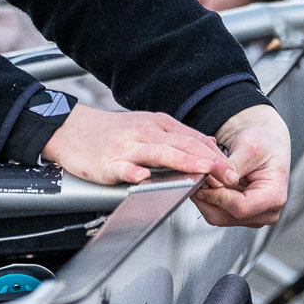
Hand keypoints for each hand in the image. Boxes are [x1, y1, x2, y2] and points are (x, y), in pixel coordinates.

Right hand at [43, 103, 239, 186]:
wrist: (69, 129)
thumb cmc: (110, 132)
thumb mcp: (147, 127)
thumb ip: (176, 137)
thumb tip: (207, 144)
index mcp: (158, 125)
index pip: (193, 139)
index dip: (215, 155)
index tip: (233, 171)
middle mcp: (146, 133)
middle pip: (183, 145)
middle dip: (209, 161)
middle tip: (229, 176)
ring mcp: (127, 148)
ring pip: (159, 153)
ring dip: (182, 162)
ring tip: (200, 172)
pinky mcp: (107, 162)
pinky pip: (123, 167)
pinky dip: (134, 172)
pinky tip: (142, 177)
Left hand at [191, 104, 290, 227]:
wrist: (264, 142)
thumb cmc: (263, 143)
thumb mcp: (249, 148)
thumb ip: (232, 167)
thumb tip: (215, 182)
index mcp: (274, 197)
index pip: (240, 208)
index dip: (217, 196)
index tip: (204, 180)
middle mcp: (265, 213)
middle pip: (226, 217)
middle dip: (207, 197)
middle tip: (198, 175)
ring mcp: (252, 216)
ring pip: (216, 217)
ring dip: (204, 197)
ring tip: (202, 175)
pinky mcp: (239, 214)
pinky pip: (215, 212)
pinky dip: (206, 197)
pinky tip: (205, 181)